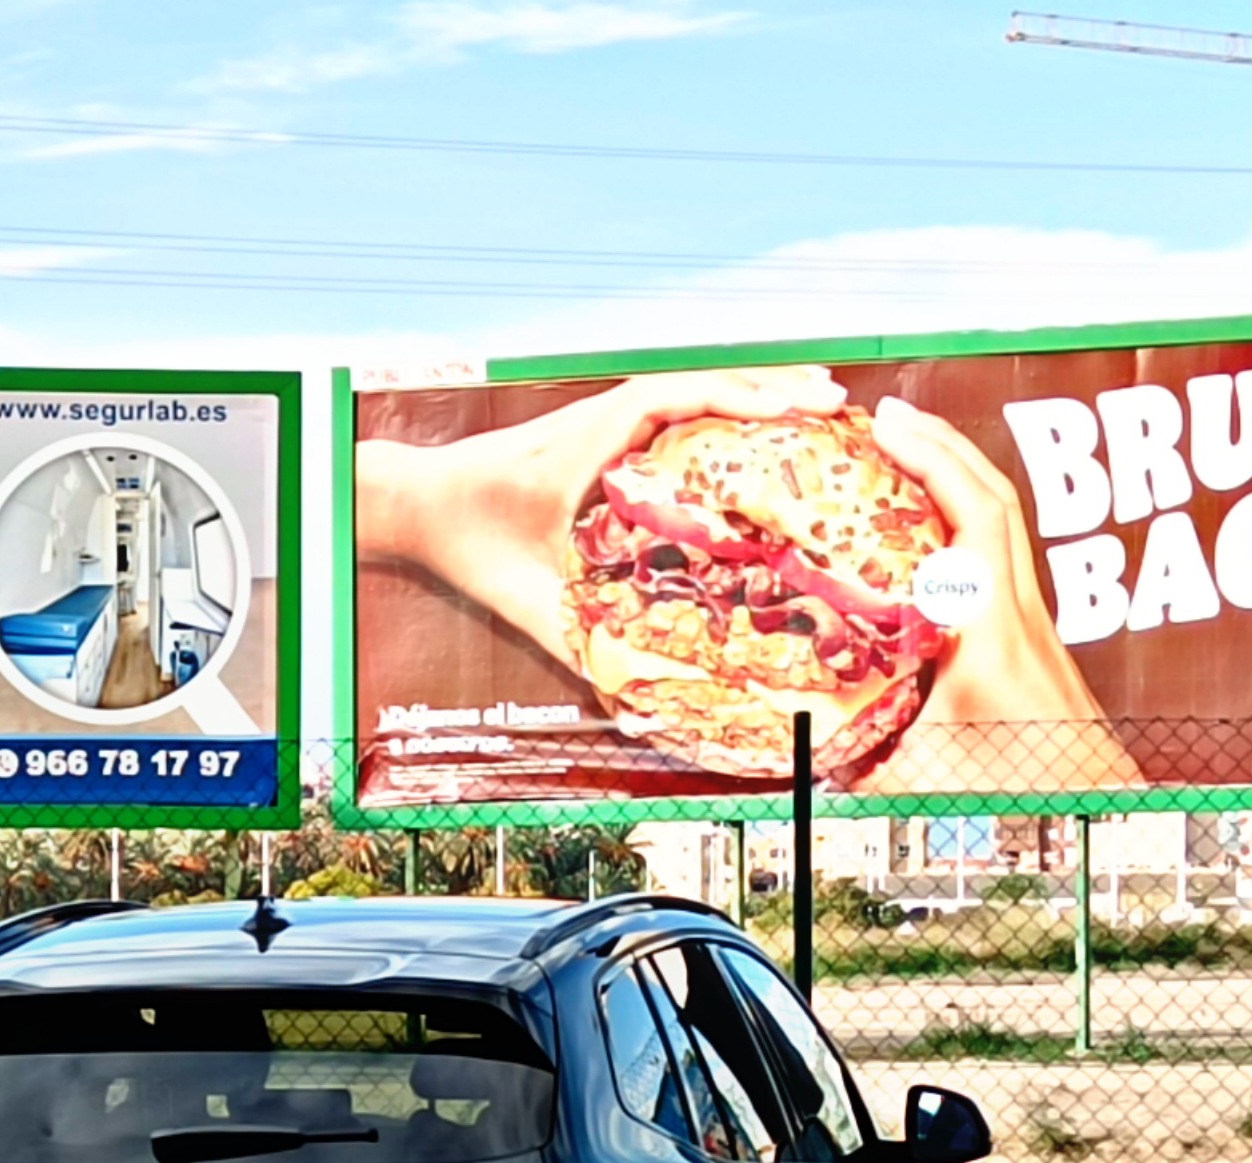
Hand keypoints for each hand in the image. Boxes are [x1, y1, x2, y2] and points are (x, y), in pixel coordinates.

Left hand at [356, 366, 848, 661]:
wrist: (413, 502)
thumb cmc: (463, 539)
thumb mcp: (520, 596)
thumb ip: (570, 640)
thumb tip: (631, 688)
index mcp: (589, 441)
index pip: (676, 399)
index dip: (740, 398)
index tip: (797, 406)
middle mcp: (602, 419)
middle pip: (700, 385)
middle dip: (769, 388)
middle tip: (837, 402)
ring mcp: (603, 423)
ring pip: (690, 393)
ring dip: (749, 393)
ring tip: (817, 404)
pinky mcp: (601, 436)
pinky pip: (672, 413)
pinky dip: (719, 413)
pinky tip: (758, 433)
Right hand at [852, 397, 1143, 795]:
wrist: (1095, 816)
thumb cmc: (1017, 800)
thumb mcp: (915, 784)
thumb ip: (850, 759)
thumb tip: (784, 737)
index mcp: (990, 633)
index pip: (974, 517)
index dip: (931, 459)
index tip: (883, 424)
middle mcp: (1019, 614)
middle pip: (994, 496)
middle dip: (938, 443)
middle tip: (883, 414)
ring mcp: (1031, 621)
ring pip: (1002, 520)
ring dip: (953, 474)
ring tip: (901, 450)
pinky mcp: (1028, 638)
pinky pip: (996, 553)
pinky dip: (960, 517)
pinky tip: (923, 527)